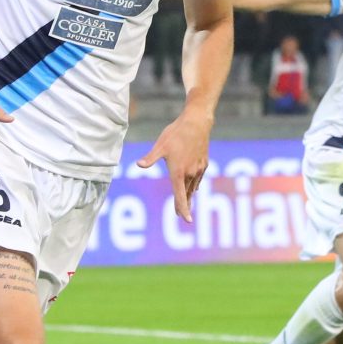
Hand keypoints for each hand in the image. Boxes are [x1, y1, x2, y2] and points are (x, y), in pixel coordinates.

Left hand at [137, 107, 212, 221]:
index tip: (187, 220)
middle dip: (183, 204)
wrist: (197, 123)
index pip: (180, 196)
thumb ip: (150, 158)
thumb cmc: (176, 134)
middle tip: (181, 215)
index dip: (183, 209)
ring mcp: (199, 169)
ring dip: (189, 195)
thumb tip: (138, 165)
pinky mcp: (204, 163)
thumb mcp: (160, 146)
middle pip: (186, 194)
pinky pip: (199, 179)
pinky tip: (195, 187)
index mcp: (178, 172)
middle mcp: (190, 174)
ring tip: (187, 203)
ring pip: (193, 187)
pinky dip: (195, 184)